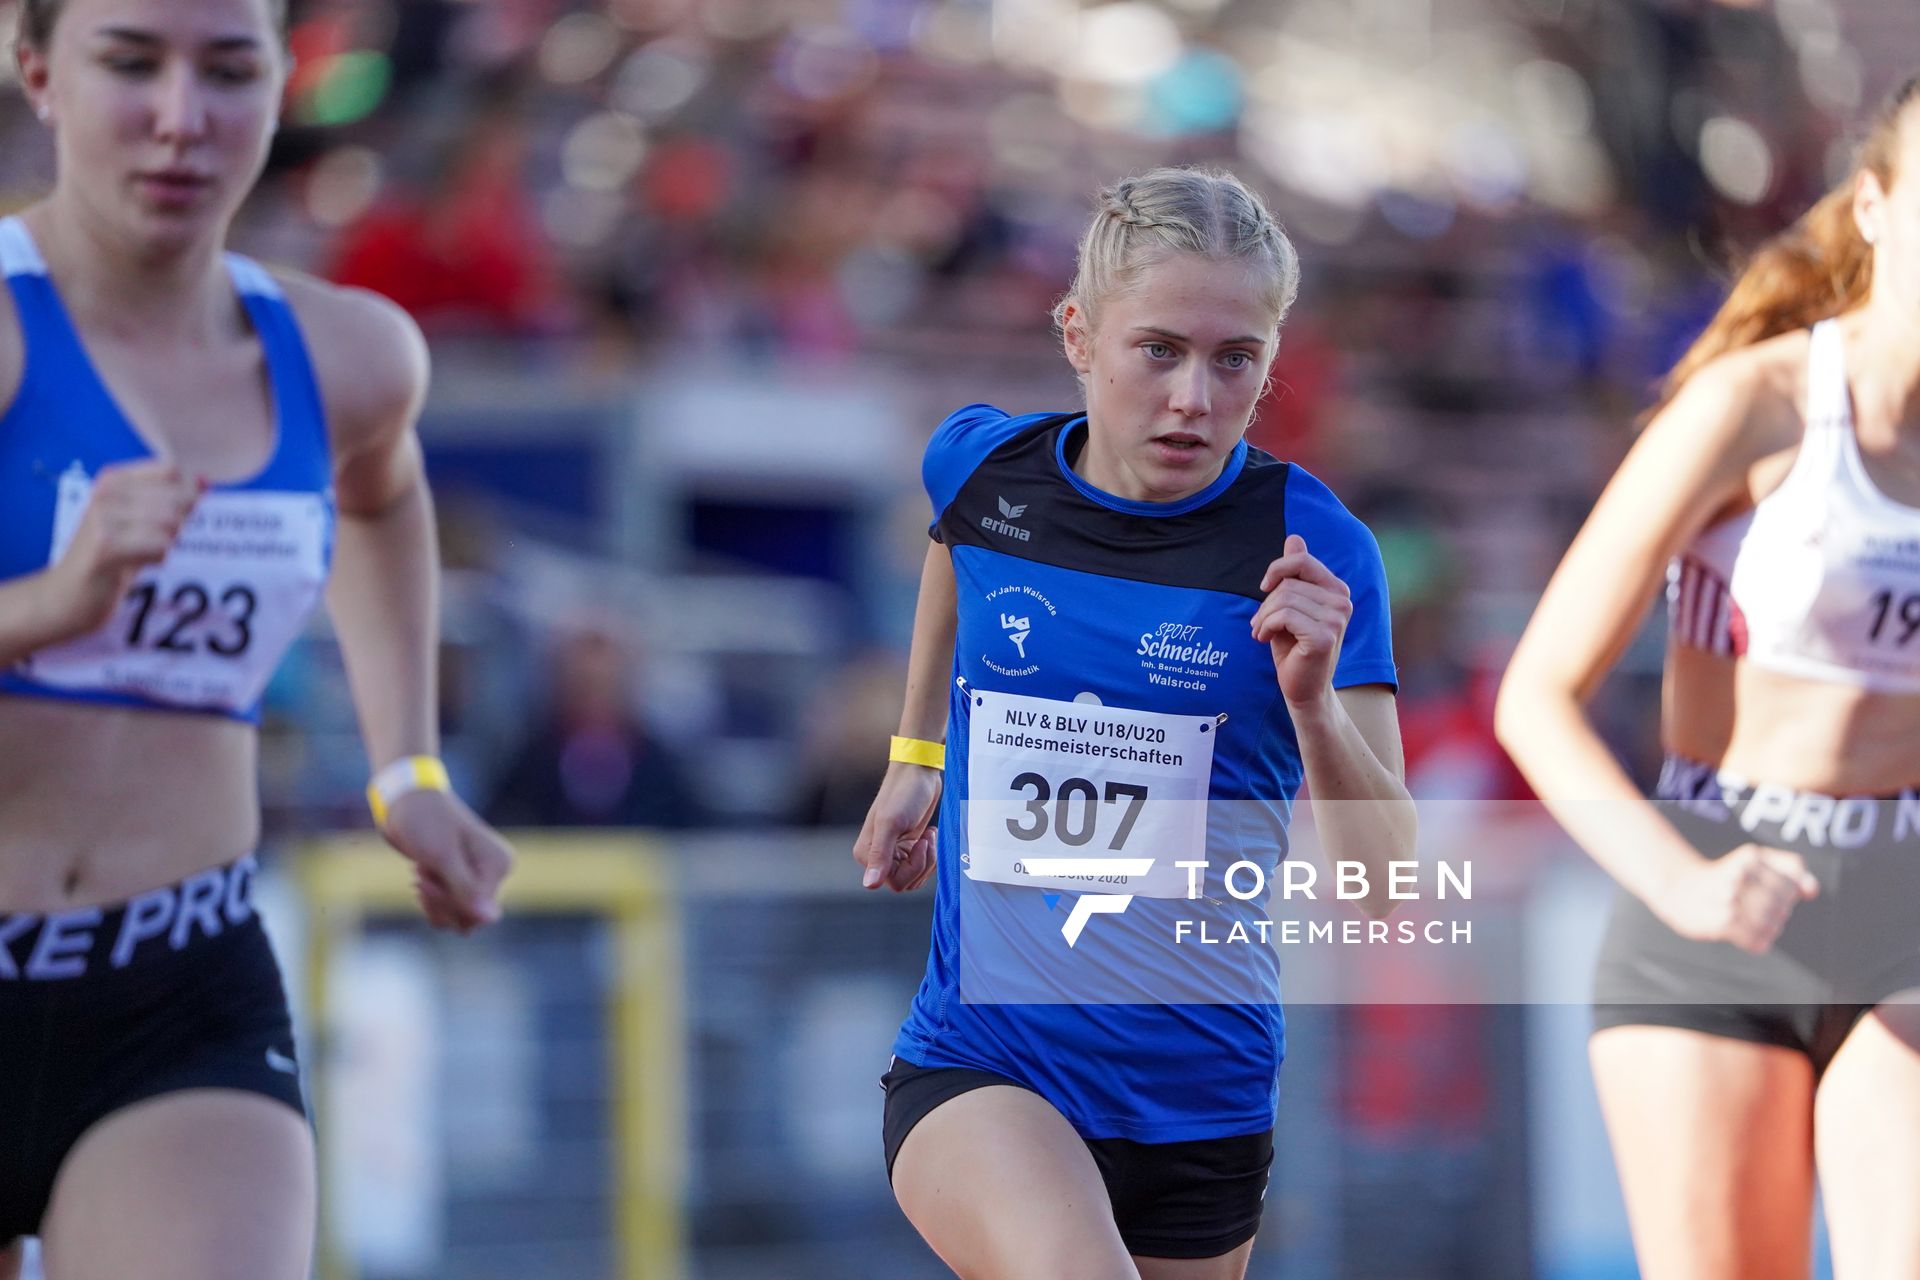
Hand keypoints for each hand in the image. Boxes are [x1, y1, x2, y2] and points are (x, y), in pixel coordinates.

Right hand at [45, 460, 202, 637]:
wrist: (67, 595)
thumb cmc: (111, 556)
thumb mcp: (139, 520)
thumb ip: (172, 500)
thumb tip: (206, 482)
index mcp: (113, 478)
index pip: (172, 471)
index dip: (184, 496)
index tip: (161, 519)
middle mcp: (106, 491)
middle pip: (178, 500)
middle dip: (176, 526)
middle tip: (147, 542)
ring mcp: (103, 517)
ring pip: (172, 524)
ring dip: (165, 544)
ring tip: (138, 552)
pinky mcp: (106, 546)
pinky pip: (161, 547)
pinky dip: (157, 559)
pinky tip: (133, 564)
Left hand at [379, 789, 515, 931]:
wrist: (405, 802)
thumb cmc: (425, 823)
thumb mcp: (443, 858)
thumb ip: (467, 890)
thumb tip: (492, 919)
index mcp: (499, 865)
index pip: (479, 912)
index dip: (449, 903)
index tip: (426, 880)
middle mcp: (494, 873)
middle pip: (470, 918)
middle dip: (441, 902)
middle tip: (421, 875)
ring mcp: (477, 877)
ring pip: (458, 918)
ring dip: (433, 902)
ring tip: (421, 873)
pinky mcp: (460, 879)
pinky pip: (450, 910)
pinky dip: (431, 901)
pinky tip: (422, 877)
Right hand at [853, 760, 941, 891]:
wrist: (919, 772)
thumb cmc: (904, 793)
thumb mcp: (891, 824)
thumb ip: (880, 855)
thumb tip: (869, 885)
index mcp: (867, 854)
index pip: (894, 883)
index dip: (912, 868)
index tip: (919, 844)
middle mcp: (877, 856)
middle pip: (906, 882)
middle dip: (923, 863)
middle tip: (926, 839)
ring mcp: (893, 852)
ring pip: (915, 876)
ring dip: (928, 858)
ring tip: (928, 835)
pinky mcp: (906, 846)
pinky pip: (920, 865)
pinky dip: (930, 853)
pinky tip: (929, 833)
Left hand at [1252, 534, 1352, 705]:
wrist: (1302, 689)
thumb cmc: (1293, 648)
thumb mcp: (1291, 606)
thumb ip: (1295, 574)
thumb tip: (1294, 538)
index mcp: (1337, 591)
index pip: (1303, 561)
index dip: (1278, 569)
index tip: (1265, 586)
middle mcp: (1342, 602)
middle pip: (1288, 583)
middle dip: (1266, 603)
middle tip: (1259, 624)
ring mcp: (1336, 619)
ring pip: (1283, 599)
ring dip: (1263, 617)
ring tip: (1260, 632)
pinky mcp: (1324, 636)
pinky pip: (1284, 616)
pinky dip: (1266, 626)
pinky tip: (1263, 639)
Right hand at [1653, 843, 1819, 953]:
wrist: (1677, 889)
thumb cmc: (1723, 877)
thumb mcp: (1755, 862)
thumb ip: (1790, 869)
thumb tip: (1812, 891)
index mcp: (1751, 856)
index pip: (1794, 879)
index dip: (1790, 890)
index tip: (1773, 890)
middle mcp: (1741, 875)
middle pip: (1784, 903)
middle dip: (1778, 911)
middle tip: (1757, 909)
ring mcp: (1732, 900)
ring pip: (1774, 924)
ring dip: (1768, 928)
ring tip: (1752, 923)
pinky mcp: (1723, 923)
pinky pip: (1759, 941)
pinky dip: (1758, 943)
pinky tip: (1747, 936)